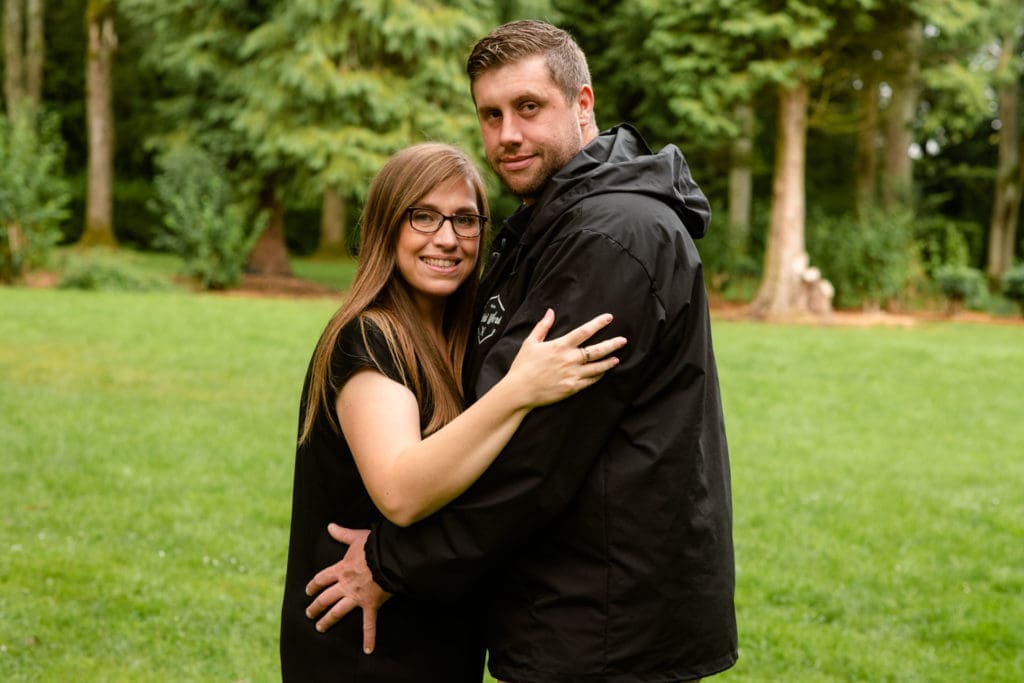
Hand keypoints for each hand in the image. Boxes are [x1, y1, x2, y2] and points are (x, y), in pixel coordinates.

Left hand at [305, 524, 390, 652]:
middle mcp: (345, 585)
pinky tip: (368, 648)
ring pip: (337, 611)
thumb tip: (330, 526)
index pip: (322, 578)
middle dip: (315, 606)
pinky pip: (369, 623)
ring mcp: (356, 596)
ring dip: (327, 620)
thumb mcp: (356, 538)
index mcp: (341, 569)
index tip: (308, 591)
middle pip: (325, 597)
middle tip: (309, 613)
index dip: (313, 585)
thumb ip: (342, 534)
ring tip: (320, 627)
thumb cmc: (374, 545)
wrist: (388, 557)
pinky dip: (369, 637)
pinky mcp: (370, 604)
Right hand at [508, 309, 626, 406]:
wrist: (520, 391)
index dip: (598, 323)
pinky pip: (590, 381)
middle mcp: (570, 359)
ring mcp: (572, 374)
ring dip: (608, 362)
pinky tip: (603, 372)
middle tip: (623, 340)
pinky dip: (598, 376)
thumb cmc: (523, 366)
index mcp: (560, 346)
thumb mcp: (530, 342)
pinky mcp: (572, 387)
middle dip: (612, 344)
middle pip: (597, 350)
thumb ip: (543, 326)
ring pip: (597, 367)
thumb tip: (550, 311)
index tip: (609, 317)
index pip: (584, 331)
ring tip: (616, 358)